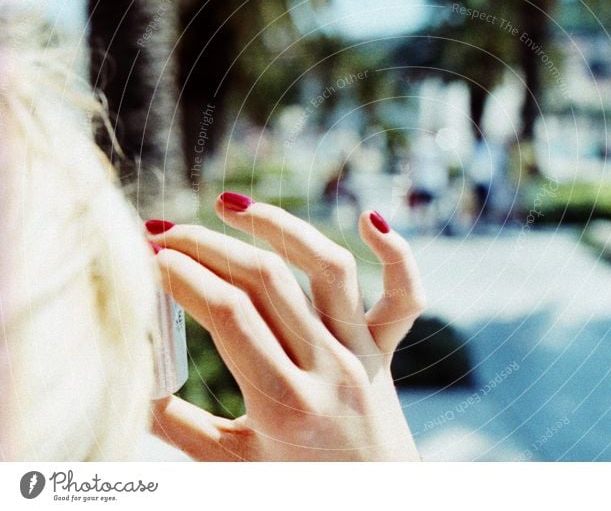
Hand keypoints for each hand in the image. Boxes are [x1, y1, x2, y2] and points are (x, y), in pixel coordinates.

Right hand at [146, 193, 425, 460]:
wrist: (371, 501)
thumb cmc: (294, 487)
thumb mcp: (228, 463)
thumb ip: (176, 424)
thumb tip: (129, 377)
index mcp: (282, 402)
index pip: (226, 313)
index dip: (182, 274)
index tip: (146, 255)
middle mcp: (327, 367)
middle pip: (264, 279)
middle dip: (206, 245)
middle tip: (164, 232)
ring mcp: (361, 351)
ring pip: (327, 266)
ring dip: (278, 225)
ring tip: (230, 206)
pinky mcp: (384, 346)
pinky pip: (404, 296)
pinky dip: (397, 254)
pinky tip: (371, 217)